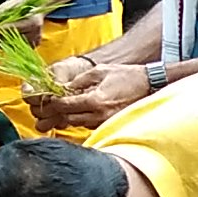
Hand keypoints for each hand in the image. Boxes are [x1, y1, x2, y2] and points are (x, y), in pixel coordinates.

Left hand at [31, 62, 149, 130]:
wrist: (150, 85)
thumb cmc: (127, 76)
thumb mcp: (100, 71)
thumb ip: (79, 81)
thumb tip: (62, 88)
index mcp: (95, 100)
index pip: (65, 106)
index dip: (53, 103)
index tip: (48, 99)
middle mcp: (99, 115)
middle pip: (68, 118)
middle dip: (58, 112)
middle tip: (50, 106)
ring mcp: (105, 122)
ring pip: (77, 123)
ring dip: (68, 116)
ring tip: (62, 109)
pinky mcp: (109, 125)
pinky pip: (88, 124)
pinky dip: (81, 118)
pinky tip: (79, 111)